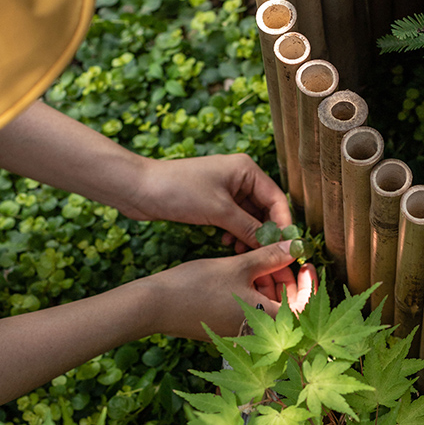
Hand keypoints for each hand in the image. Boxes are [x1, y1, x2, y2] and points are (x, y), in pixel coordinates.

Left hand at [129, 154, 291, 251]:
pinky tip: (227, 245)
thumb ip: (249, 228)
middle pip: (265, 209)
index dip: (283, 223)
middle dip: (264, 232)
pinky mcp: (214, 202)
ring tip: (240, 251)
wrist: (138, 189)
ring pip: (249, 217)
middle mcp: (240, 177)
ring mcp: (226, 190)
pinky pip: (234, 220)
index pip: (276, 199)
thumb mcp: (219, 211)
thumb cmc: (178, 190)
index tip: (285, 246)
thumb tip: (274, 244)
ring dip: (248, 235)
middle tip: (263, 254)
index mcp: (246, 170)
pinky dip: (235, 233)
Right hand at [146, 240, 317, 339]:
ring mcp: (241, 331)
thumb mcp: (239, 266)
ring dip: (269, 282)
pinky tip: (246, 269)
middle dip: (287, 279)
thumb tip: (296, 245)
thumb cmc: (196, 286)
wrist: (155, 305)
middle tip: (282, 255)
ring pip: (268, 306)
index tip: (305, 265)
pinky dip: (254, 289)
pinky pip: (252, 308)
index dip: (308, 286)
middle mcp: (256, 332)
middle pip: (286, 308)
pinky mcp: (228, 326)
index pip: (302, 309)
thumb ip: (270, 256)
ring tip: (260, 257)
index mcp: (266, 321)